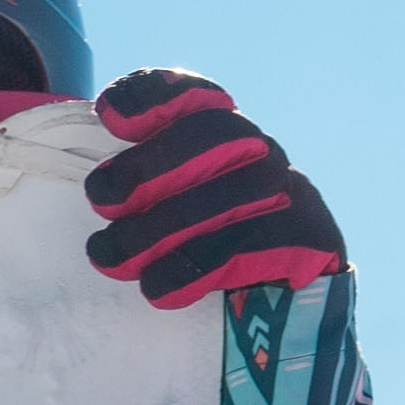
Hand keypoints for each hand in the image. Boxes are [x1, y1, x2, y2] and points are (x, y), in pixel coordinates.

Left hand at [82, 69, 346, 304]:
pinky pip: (238, 250)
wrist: (290, 309)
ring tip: (106, 256)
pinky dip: (187, 270)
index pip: (195, 97)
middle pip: (209, 137)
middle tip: (99, 197)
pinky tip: (156, 287)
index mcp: (229, 132)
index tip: (109, 117)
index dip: (152, 95)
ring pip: (219, 198)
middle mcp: (263, 153)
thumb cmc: (214, 247)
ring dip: (151, 230)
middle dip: (145, 165)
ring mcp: (289, 193)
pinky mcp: (306, 239)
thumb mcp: (180, 204)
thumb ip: (144, 181)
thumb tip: (98, 183)